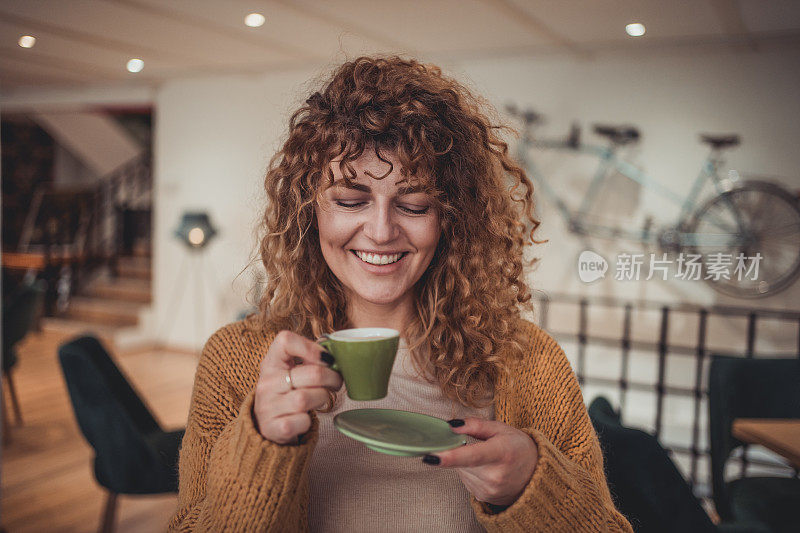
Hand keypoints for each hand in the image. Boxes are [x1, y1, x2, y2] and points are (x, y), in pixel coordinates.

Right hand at [253, 330, 342, 443]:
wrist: (268, 426)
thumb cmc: (287, 393)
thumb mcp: (291, 372)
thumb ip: (309, 360)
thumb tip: (334, 357)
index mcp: (271, 363)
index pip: (285, 340)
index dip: (312, 347)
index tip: (326, 359)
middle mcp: (266, 383)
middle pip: (312, 373)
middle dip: (333, 378)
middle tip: (336, 382)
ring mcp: (267, 406)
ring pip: (306, 398)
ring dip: (322, 398)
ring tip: (321, 398)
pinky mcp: (273, 428)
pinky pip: (302, 421)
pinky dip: (308, 421)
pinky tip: (304, 418)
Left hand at [423, 418, 538, 506]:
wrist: (535, 475)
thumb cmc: (518, 446)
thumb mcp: (501, 428)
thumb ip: (475, 425)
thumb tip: (450, 426)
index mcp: (501, 452)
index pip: (472, 455)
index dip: (449, 456)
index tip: (430, 457)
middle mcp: (495, 475)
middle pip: (461, 461)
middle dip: (461, 450)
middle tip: (480, 445)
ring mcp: (489, 489)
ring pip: (460, 470)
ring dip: (465, 462)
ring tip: (487, 458)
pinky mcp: (483, 497)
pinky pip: (465, 480)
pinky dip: (470, 472)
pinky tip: (486, 469)